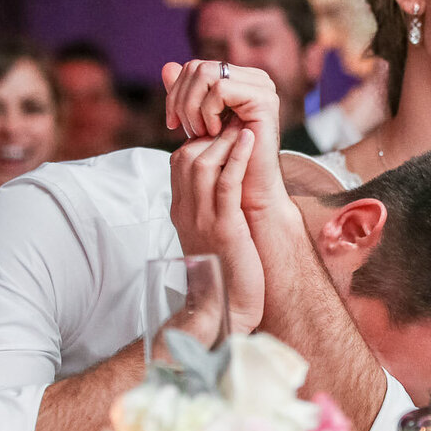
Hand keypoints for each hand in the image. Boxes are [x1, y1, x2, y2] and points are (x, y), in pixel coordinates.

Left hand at [161, 60, 286, 211]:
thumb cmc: (225, 162)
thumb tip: (167, 66)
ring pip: (206, 74)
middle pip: (197, 67)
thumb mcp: (198, 123)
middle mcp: (255, 78)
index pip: (194, 67)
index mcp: (240, 80)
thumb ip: (185, 95)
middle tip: (186, 131)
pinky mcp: (264, 99)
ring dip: (193, 106)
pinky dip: (208, 111)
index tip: (172, 124)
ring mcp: (262, 87)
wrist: (249, 190)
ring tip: (199, 133)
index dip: (175, 93)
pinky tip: (213, 133)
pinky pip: (221, 90)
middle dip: (181, 100)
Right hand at [170, 124, 264, 334]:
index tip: (223, 129)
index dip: (200, 141)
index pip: (179, 163)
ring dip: (224, 140)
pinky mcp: (223, 228)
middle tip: (234, 120)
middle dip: (211, 134)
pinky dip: (238, 156)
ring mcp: (201, 220)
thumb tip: (226, 179)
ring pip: (202, 164)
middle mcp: (185, 212)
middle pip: (186, 158)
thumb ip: (212, 205)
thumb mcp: (212, 233)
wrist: (225, 310)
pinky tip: (251, 140)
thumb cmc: (226, 272)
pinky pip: (226, 182)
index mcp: (181, 212)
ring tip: (242, 125)